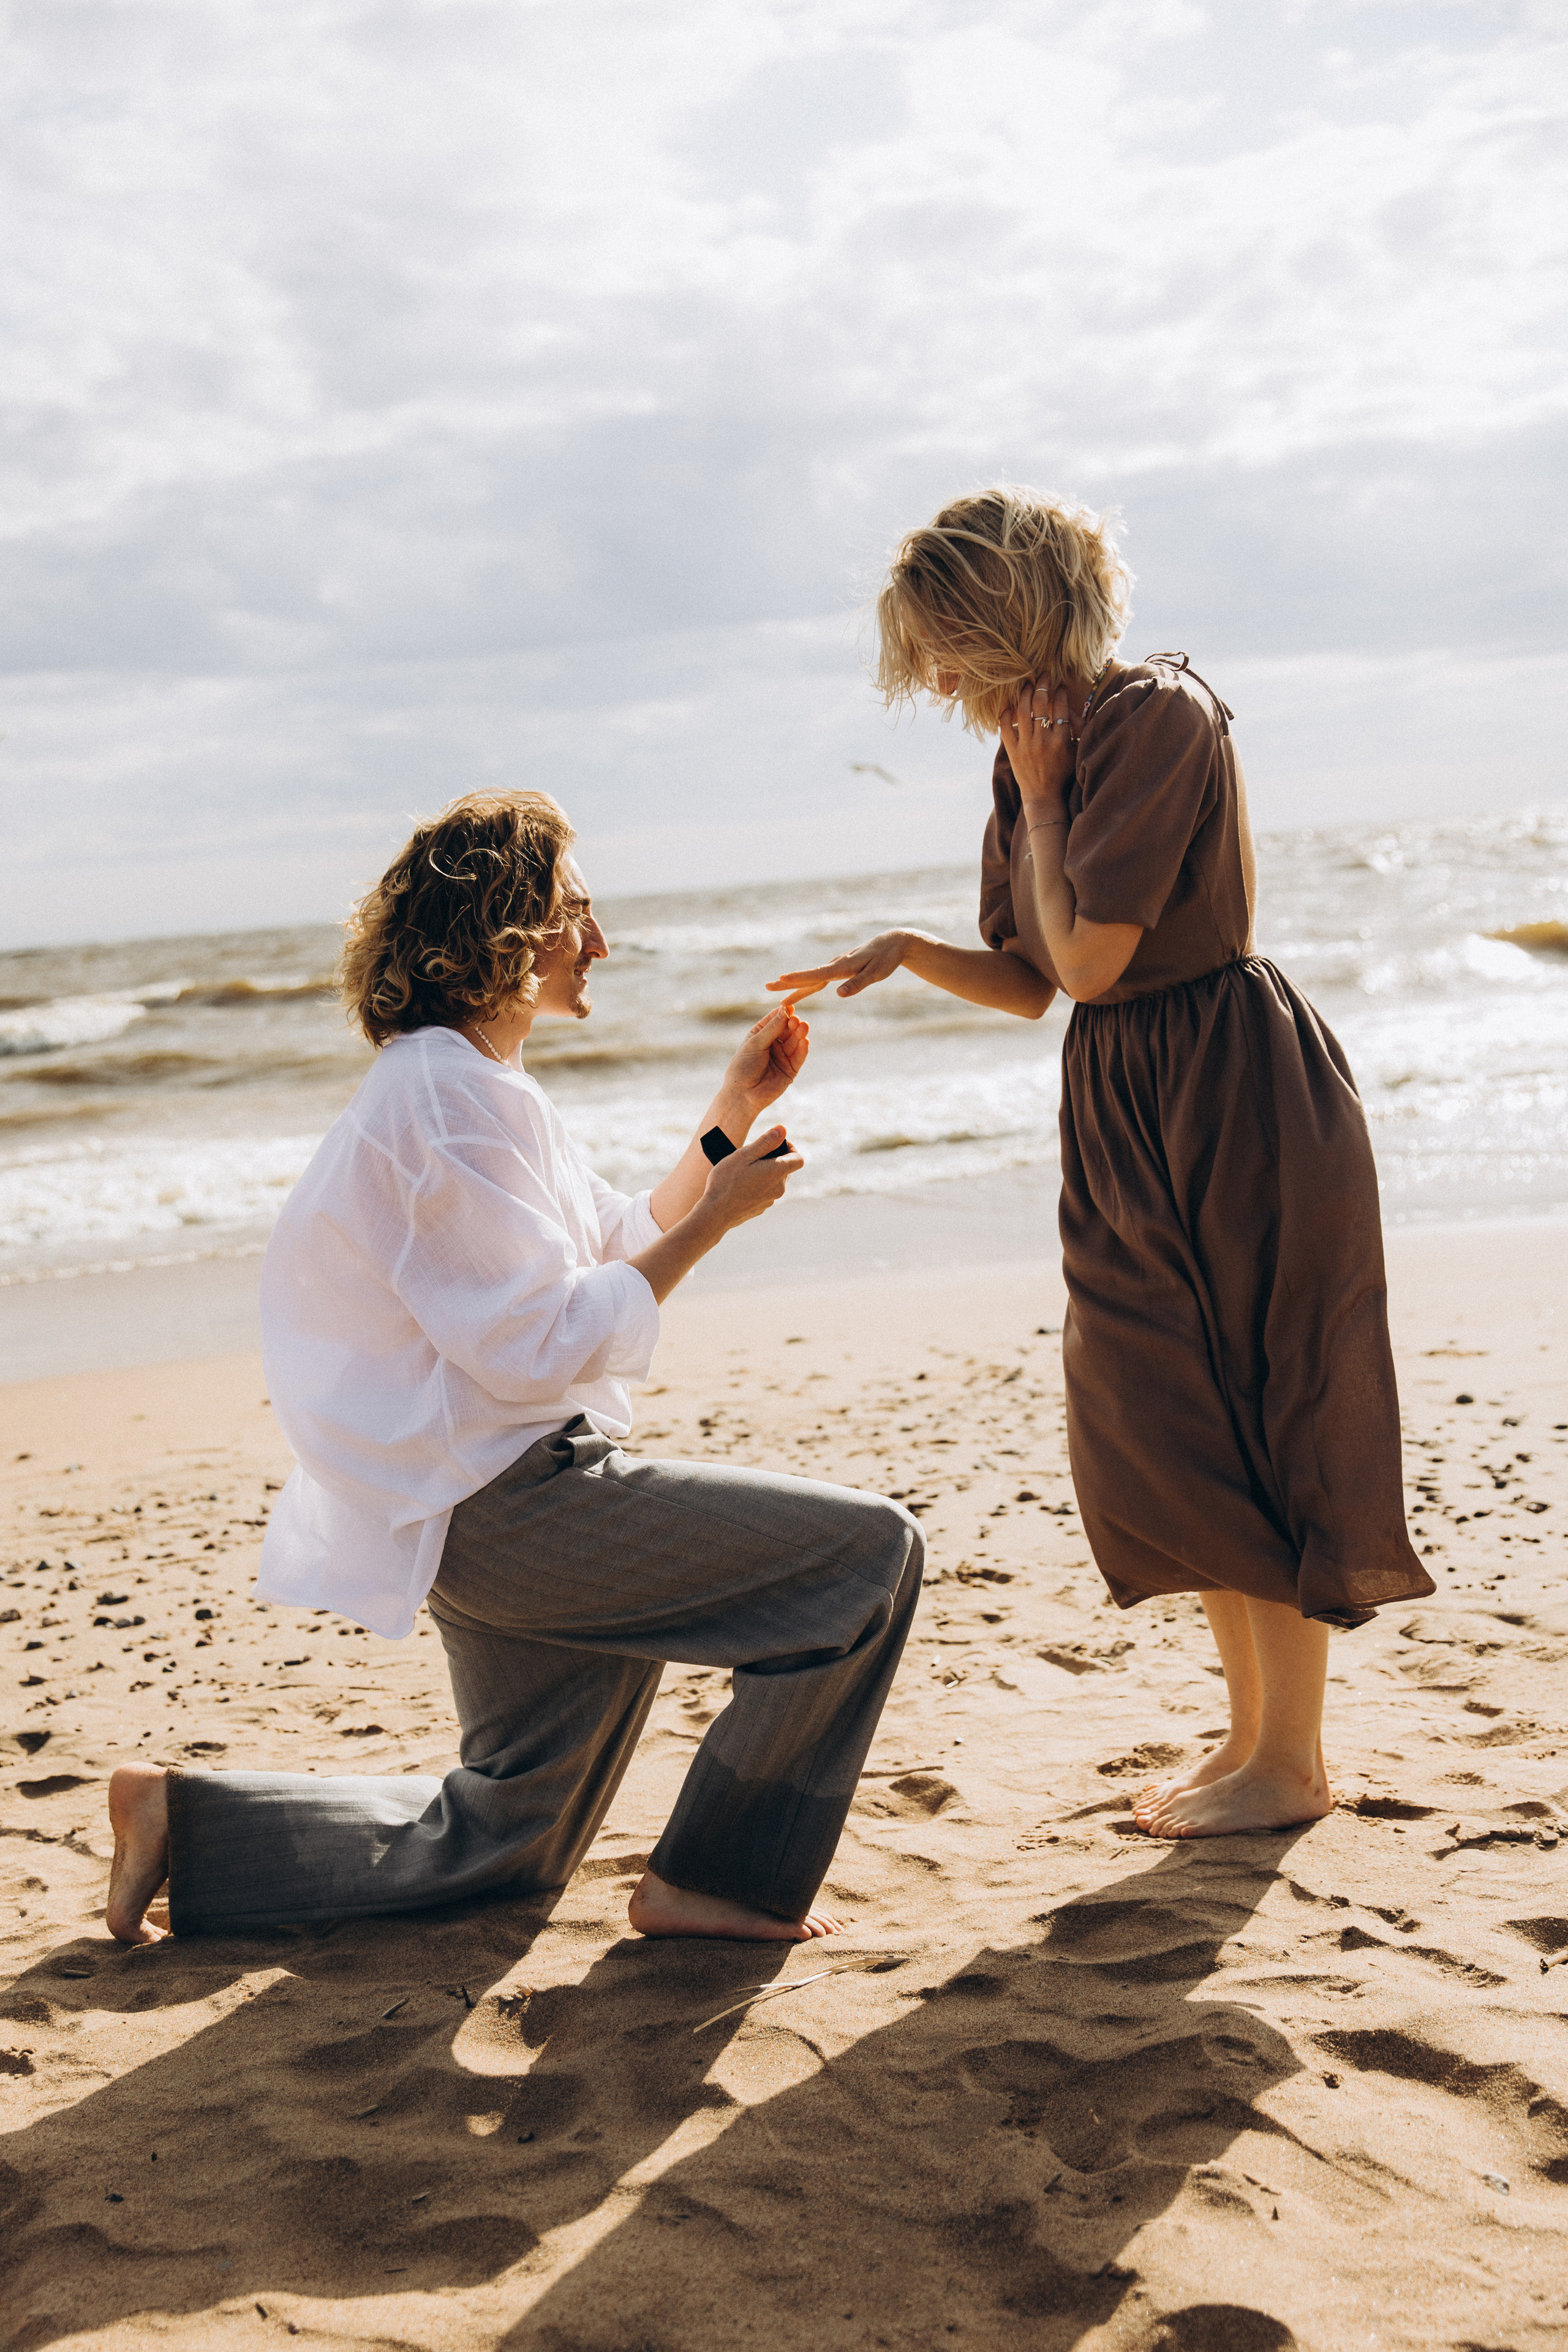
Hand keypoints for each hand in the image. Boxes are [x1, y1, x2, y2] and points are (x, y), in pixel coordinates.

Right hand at [704, 1126, 802, 1229]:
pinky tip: (739, 1185)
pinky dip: (757, 1185)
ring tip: (743, 1171)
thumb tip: (783, 1129)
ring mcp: (771, 1200)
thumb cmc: (726, 1182)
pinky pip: (765, 1192)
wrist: (715, 1213)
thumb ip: (766, 1142)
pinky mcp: (762, 1208)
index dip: (790, 1148)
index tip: (773, 1145)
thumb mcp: (744, 1155)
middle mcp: (779, 1188)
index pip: (798, 1158)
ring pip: (774, 1180)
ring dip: (764, 1172)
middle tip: (751, 1156)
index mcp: (777, 1172)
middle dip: (772, 1158)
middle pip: (785, 1168)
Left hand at [720, 1004, 808, 1121]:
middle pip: (787, 1030)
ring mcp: (782, 1057)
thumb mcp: (755, 1044)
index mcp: (761, 1035)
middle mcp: (773, 1044)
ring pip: (794, 1042)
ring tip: (804, 1027)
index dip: (782, 1013)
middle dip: (792, 1024)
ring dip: (799, 1034)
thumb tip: (785, 1010)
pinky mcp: (790, 1070)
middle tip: (797, 1020)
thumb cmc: (743, 1067)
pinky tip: (805, 1042)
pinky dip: (803, 1050)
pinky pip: (799, 1058)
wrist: (742, 1095)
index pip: (774, 1020)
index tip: (790, 1007)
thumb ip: (771, 1029)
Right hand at [767, 930, 907, 1002]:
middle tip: (767, 987)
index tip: (780, 979)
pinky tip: (803, 988)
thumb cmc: (886, 959)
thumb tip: (838, 994)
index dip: (798, 979)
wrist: (893, 942)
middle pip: (808, 977)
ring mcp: (837, 966)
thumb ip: (857, 984)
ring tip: (781, 997)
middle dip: (787, 983)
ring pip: (812, 978)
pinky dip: (808, 984)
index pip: (816, 975)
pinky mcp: (840, 967)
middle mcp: (836, 965)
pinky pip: (820, 978)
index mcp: (842, 967)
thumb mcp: (876, 974)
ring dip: (795, 986)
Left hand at [1000, 682, 1074, 817]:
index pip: (1059, 708)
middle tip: (1043, 674)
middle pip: (1040, 704)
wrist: (1043, 797)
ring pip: (1023, 711)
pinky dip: (1006, 714)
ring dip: (1025, 693)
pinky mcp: (1012, 751)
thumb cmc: (1063, 774)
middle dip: (1042, 684)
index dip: (1060, 692)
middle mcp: (1042, 741)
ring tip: (1027, 683)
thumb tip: (1070, 709)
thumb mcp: (1075, 752)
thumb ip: (1076, 730)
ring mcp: (1026, 746)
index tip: (1060, 685)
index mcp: (1061, 741)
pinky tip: (1010, 705)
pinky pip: (1005, 728)